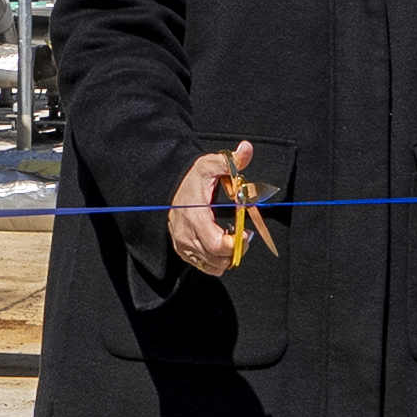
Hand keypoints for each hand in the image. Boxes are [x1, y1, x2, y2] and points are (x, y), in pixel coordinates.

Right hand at [167, 145, 250, 276]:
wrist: (169, 189)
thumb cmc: (192, 179)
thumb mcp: (210, 165)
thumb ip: (230, 161)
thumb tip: (246, 149)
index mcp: (195, 217)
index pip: (217, 245)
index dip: (236, 243)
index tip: (246, 233)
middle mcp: (186, 235)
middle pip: (218, 259)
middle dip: (236, 250)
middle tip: (243, 235)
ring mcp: (183, 246)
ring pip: (213, 266)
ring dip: (228, 256)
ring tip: (232, 238)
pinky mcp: (183, 252)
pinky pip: (205, 267)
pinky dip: (217, 260)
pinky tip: (221, 243)